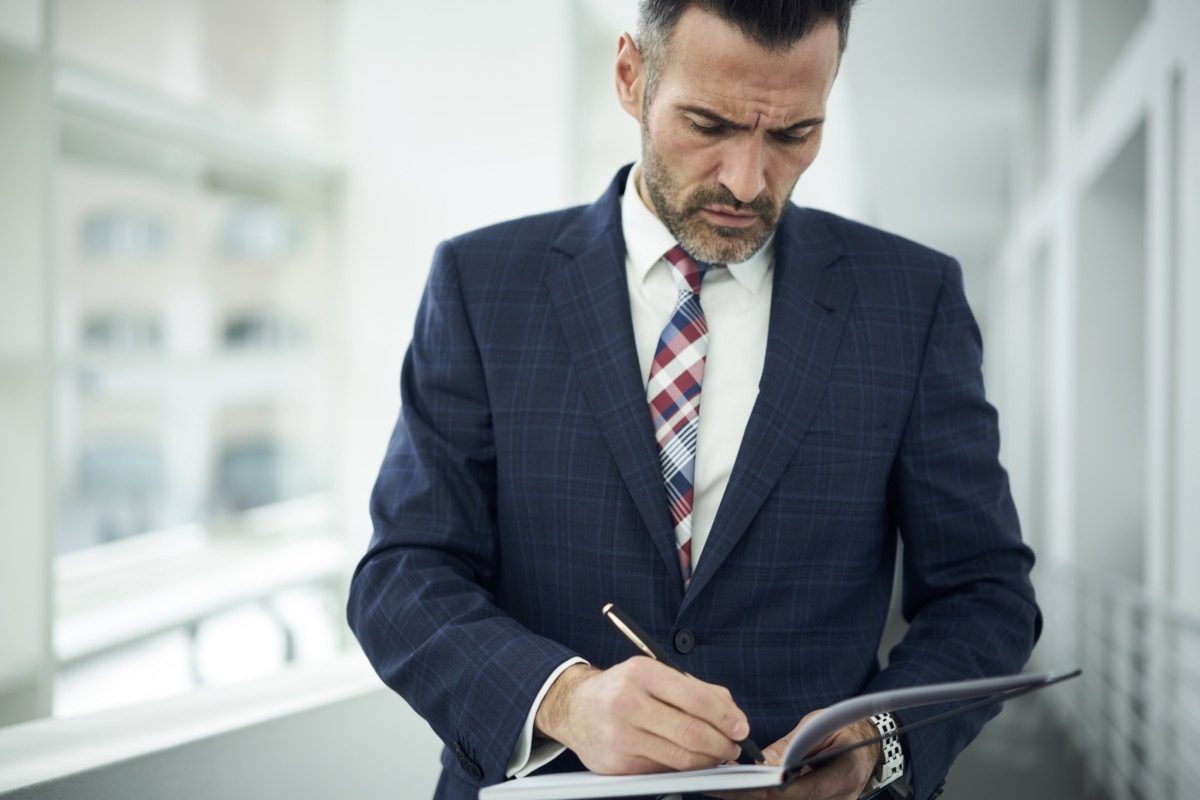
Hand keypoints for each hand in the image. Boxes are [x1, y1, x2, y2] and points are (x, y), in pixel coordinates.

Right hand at [534, 658, 750, 774]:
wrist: (574, 707)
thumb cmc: (622, 689)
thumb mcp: (656, 674)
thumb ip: (698, 690)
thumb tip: (734, 716)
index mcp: (641, 673)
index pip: (696, 699)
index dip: (725, 717)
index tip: (741, 728)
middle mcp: (627, 703)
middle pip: (690, 732)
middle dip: (722, 744)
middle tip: (733, 747)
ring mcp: (619, 736)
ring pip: (680, 758)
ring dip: (707, 760)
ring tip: (716, 755)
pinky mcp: (616, 764)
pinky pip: (662, 771)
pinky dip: (681, 768)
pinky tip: (687, 760)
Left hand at [706, 712, 879, 799]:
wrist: (867, 743)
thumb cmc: (844, 729)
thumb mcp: (819, 726)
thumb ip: (792, 745)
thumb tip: (763, 761)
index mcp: (846, 773)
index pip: (806, 790)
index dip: (774, 789)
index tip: (745, 783)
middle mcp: (843, 798)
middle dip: (756, 797)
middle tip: (723, 788)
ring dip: (758, 799)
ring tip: (727, 788)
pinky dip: (770, 798)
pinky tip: (748, 791)